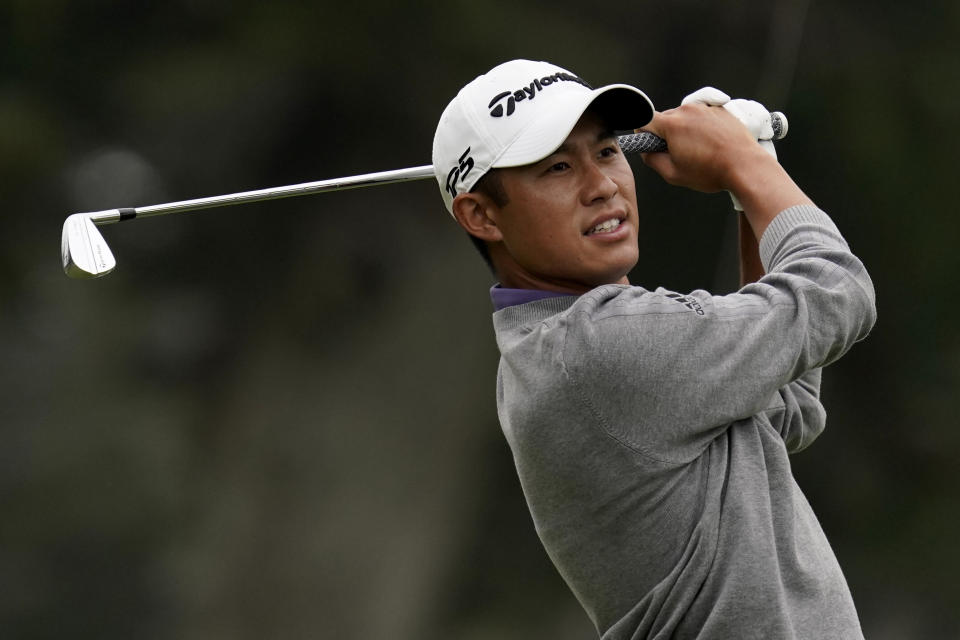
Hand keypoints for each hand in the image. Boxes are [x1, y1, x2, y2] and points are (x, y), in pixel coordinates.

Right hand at [640, 87, 811, 238]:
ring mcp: (705, 107)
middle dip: (666, 134)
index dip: (642, 133)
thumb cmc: (711, 172)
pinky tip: (710, 143)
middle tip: (677, 153)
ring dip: (685, 129)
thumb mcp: (673, 174)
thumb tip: (646, 151)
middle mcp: (687, 110)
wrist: (745, 166)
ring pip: (684, 116)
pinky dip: (701, 126)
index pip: (644, 120)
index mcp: (672, 125)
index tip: (648, 142)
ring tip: (699, 150)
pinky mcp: (719, 109)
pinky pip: (702, 115)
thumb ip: (652, 160)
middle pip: (665, 118)